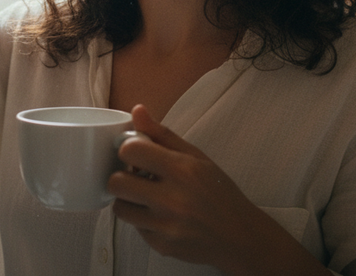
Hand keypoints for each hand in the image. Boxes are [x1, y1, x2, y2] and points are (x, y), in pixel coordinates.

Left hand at [109, 106, 321, 274]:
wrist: (239, 236)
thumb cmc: (219, 192)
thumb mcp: (196, 157)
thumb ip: (162, 134)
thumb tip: (136, 110)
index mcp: (181, 170)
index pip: (130, 150)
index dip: (128, 149)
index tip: (137, 154)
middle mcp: (171, 199)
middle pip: (116, 182)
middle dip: (122, 177)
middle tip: (137, 177)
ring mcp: (165, 226)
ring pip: (120, 208)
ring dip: (129, 200)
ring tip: (147, 197)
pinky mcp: (161, 246)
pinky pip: (135, 228)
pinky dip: (143, 220)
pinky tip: (161, 216)